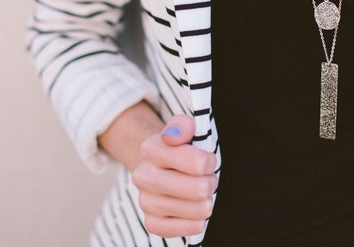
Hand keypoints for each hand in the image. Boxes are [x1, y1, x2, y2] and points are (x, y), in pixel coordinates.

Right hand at [131, 115, 216, 237]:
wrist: (157, 167)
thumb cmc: (179, 149)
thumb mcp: (183, 128)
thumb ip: (183, 125)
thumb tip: (174, 136)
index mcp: (151, 149)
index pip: (198, 163)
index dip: (209, 162)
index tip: (206, 160)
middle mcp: (143, 176)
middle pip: (199, 189)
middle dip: (210, 183)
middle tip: (206, 179)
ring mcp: (145, 201)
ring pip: (197, 210)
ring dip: (206, 201)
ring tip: (200, 193)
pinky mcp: (151, 222)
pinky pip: (186, 229)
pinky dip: (197, 221)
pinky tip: (194, 210)